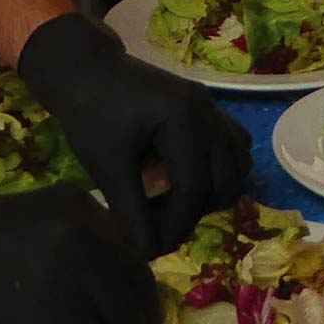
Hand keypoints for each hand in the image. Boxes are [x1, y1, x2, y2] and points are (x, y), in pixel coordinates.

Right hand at [0, 187, 155, 323]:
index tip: (128, 316)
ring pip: (126, 320)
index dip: (133, 291)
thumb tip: (108, 296)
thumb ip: (75, 246)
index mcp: (83, 206)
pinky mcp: (63, 312)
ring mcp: (78, 269)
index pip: (131, 252)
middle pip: (138, 285)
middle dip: (139, 322)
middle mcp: (90, 230)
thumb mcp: (33, 226)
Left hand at [18, 12, 252, 253]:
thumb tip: (150, 253)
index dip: (178, 224)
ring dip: (215, 191)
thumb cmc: (91, 114)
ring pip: (238, 162)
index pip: (196, 187)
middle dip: (197, 211)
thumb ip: (131, 211)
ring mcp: (210, 106)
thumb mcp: (107, 166)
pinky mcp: (205, 107)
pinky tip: (187, 179)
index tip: (155, 248)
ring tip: (177, 202)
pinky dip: (220, 169)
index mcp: (183, 118)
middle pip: (225, 178)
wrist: (85, 70)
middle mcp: (207, 110)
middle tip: (162, 225)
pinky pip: (232, 144)